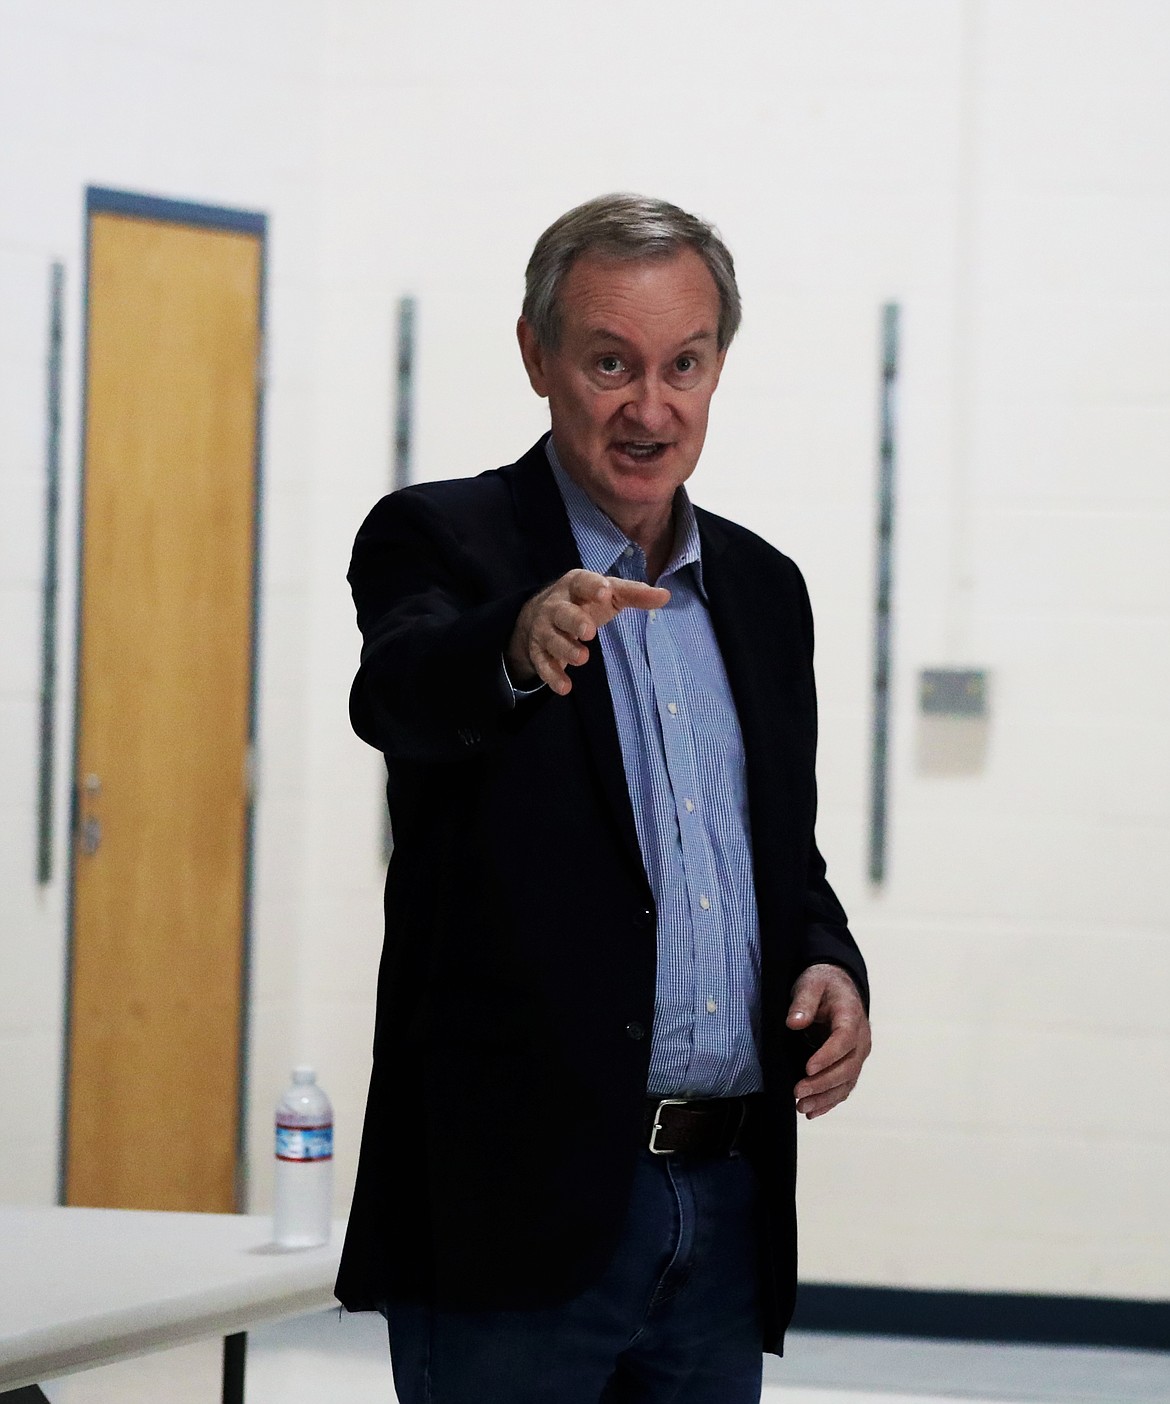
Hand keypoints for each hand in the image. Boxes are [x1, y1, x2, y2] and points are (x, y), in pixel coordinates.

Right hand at [506, 569, 669, 695]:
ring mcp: (544, 629)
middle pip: (562, 612)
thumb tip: (665, 596)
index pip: (582, 582)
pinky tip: (565, 687)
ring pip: (552, 639)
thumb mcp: (609, 594)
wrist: (538, 615)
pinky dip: (552, 676)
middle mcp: (555, 606)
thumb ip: (635, 594)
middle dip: (574, 621)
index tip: (605, 593)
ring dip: (566, 649)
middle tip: (589, 631)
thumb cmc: (584, 602)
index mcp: (575, 585)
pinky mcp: (538, 651)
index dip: (592, 587)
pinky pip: (543, 664)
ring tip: (582, 658)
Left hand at [787, 963, 871, 1119]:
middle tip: (798, 1091)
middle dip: (823, 1082)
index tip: (808, 1068)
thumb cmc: (822, 983)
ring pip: (847, 1082)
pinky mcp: (850, 1064)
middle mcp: (860, 1038)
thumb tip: (794, 1022)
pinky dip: (830, 1101)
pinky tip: (812, 1111)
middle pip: (848, 1066)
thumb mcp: (810, 983)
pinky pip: (844, 1087)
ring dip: (825, 1097)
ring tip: (802, 1107)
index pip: (844, 1040)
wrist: (837, 987)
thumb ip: (803, 1001)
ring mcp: (857, 1054)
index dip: (828, 1056)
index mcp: (851, 1016)